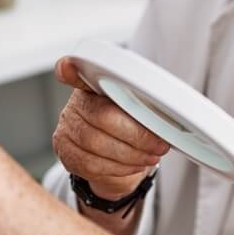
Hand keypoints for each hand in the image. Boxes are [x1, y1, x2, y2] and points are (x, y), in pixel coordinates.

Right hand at [52, 56, 170, 197]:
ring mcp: (66, 130)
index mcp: (92, 85)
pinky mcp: (66, 154)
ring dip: (132, 155)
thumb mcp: (137, 106)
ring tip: (152, 156)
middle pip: (102, 116)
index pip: (76, 73)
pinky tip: (135, 164)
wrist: (116, 155)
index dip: (69, 71)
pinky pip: (92, 164)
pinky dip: (120, 168)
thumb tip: (167, 104)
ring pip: (96, 144)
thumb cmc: (129, 125)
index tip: (68, 66)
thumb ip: (143, 99)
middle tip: (159, 144)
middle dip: (137, 135)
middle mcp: (75, 105)